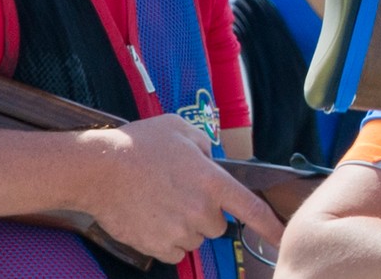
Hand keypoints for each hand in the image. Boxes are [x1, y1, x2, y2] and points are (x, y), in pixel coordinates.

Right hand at [77, 114, 283, 264]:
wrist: (98, 169)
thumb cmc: (139, 144)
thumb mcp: (180, 129)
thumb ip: (204, 145)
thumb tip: (210, 159)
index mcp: (211, 182)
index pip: (251, 209)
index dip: (270, 226)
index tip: (282, 237)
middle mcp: (200, 211)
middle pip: (218, 225)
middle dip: (205, 212)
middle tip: (180, 193)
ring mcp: (179, 231)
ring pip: (195, 238)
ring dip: (185, 226)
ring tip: (160, 202)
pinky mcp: (157, 246)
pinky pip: (174, 251)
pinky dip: (167, 240)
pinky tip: (151, 217)